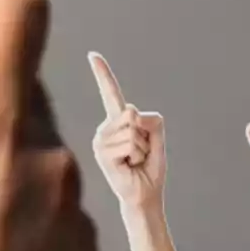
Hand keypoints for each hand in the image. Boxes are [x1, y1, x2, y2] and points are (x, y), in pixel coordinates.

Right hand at [88, 52, 165, 208]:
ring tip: (135, 161)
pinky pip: (131, 143)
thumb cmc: (150, 168)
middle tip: (140, 153)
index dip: (102, 74)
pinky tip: (129, 166)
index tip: (92, 55)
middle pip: (132, 114)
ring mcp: (101, 141)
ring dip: (142, 148)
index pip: (109, 93)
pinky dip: (138, 155)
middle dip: (145, 134)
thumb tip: (131, 113)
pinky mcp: (102, 154)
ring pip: (133, 130)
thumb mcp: (157, 137)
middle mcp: (105, 129)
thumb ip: (151, 119)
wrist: (144, 195)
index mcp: (117, 122)